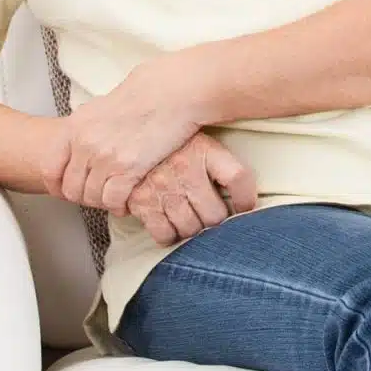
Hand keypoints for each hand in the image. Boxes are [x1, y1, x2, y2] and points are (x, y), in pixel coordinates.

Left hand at [40, 59, 205, 213]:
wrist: (176, 91)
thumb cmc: (150, 91)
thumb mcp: (106, 104)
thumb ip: (90, 125)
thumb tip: (87, 137)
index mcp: (77, 126)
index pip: (51, 167)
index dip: (59, 185)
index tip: (70, 189)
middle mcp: (85, 143)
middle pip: (71, 188)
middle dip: (86, 196)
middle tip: (100, 195)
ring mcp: (105, 157)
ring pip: (92, 197)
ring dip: (104, 202)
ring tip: (116, 199)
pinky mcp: (128, 168)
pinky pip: (113, 200)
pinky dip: (120, 205)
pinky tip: (127, 202)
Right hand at [125, 132, 258, 247]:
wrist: (124, 134)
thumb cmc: (169, 142)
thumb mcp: (196, 136)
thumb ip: (217, 157)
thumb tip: (243, 192)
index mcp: (204, 148)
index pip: (237, 178)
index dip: (246, 198)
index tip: (246, 208)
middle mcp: (185, 169)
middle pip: (215, 215)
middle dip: (215, 220)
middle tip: (211, 216)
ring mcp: (163, 187)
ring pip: (191, 229)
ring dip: (193, 229)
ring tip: (191, 220)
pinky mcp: (141, 202)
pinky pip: (164, 234)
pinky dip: (169, 235)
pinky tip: (171, 225)